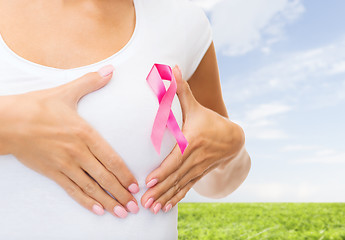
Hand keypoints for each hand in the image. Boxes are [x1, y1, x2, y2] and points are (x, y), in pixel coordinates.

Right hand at [0, 65, 139, 217]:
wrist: (7, 121)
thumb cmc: (38, 106)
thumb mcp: (67, 92)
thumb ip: (92, 82)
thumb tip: (111, 69)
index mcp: (85, 133)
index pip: (111, 159)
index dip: (125, 174)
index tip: (136, 186)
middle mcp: (77, 152)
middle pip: (104, 177)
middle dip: (121, 193)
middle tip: (135, 206)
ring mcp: (64, 164)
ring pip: (91, 188)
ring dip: (108, 201)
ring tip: (122, 212)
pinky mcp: (52, 172)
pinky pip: (72, 190)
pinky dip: (86, 202)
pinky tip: (97, 210)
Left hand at [140, 65, 244, 212]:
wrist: (232, 139)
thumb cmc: (209, 121)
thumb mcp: (195, 106)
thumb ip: (181, 90)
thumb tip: (171, 67)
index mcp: (192, 142)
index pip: (175, 159)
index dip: (163, 171)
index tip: (148, 181)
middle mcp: (194, 159)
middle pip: (175, 177)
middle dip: (159, 190)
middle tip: (144, 201)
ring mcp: (197, 169)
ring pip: (179, 186)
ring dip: (165, 198)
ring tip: (151, 209)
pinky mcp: (197, 175)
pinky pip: (185, 189)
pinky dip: (174, 199)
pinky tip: (164, 208)